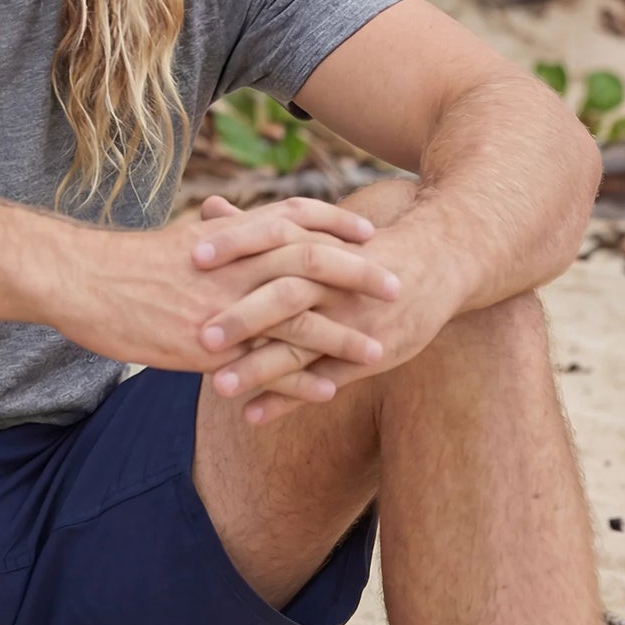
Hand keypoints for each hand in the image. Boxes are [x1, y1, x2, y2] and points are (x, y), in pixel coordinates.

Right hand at [45, 195, 398, 379]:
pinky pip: (263, 366)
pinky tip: (325, 391)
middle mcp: (231, 266)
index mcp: (225, 235)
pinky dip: (297, 379)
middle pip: (310, 261)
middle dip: (359, 272)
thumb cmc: (123, 262)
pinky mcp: (206, 348)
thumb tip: (237, 223)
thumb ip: (216, 235)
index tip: (369, 230)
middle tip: (398, 284)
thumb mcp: (178, 240)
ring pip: (296, 318)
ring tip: (380, 349)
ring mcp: (221, 307)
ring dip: (342, 335)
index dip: (335, 223)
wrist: (79, 281)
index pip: (293, 217)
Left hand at [194, 208, 465, 423]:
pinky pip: (323, 380)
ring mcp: (351, 321)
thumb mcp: (316, 230)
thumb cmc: (357, 247)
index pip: (273, 238)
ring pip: (303, 345)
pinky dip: (288, 399)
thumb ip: (259, 226)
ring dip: (262, 367)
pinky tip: (252, 416)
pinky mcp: (366, 355)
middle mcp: (334, 283)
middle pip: (287, 296)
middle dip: (245, 316)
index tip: (191, 256)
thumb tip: (209, 208)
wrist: (434, 265)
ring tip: (217, 387)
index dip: (236, 245)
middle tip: (199, 335)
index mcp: (316, 245)